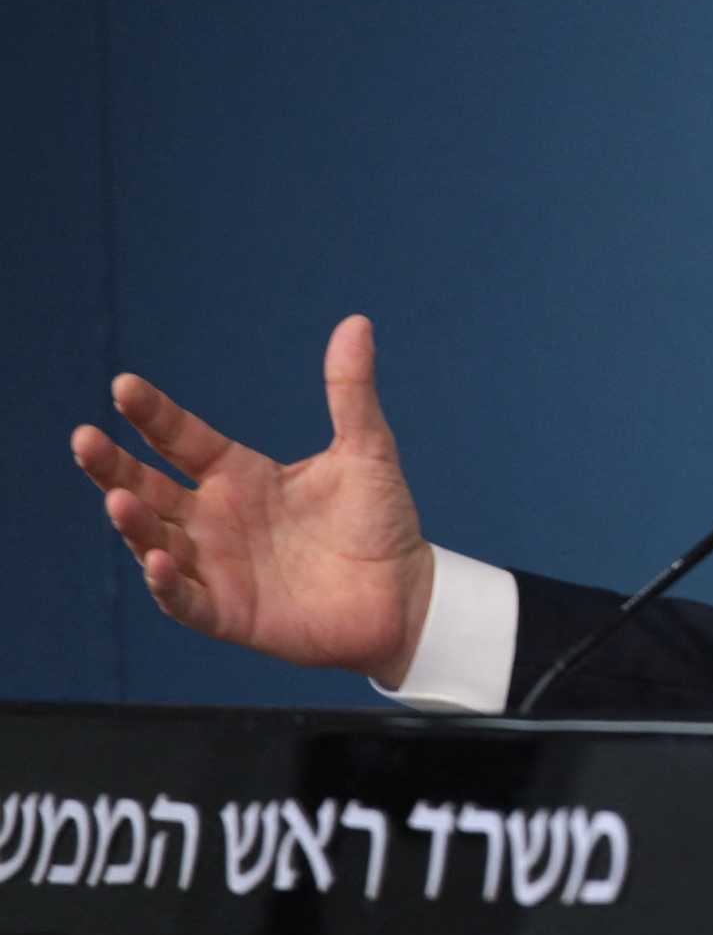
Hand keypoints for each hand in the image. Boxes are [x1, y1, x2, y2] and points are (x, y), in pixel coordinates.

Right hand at [69, 314, 435, 684]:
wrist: (406, 593)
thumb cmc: (381, 520)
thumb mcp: (367, 450)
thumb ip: (352, 391)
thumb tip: (357, 321)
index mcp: (240, 475)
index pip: (181, 439)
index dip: (152, 414)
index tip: (124, 386)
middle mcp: (216, 518)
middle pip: (148, 488)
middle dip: (113, 467)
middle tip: (84, 439)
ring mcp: (217, 566)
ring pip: (155, 541)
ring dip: (133, 523)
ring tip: (117, 500)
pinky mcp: (228, 613)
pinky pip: (183, 599)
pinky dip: (166, 583)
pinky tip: (157, 560)